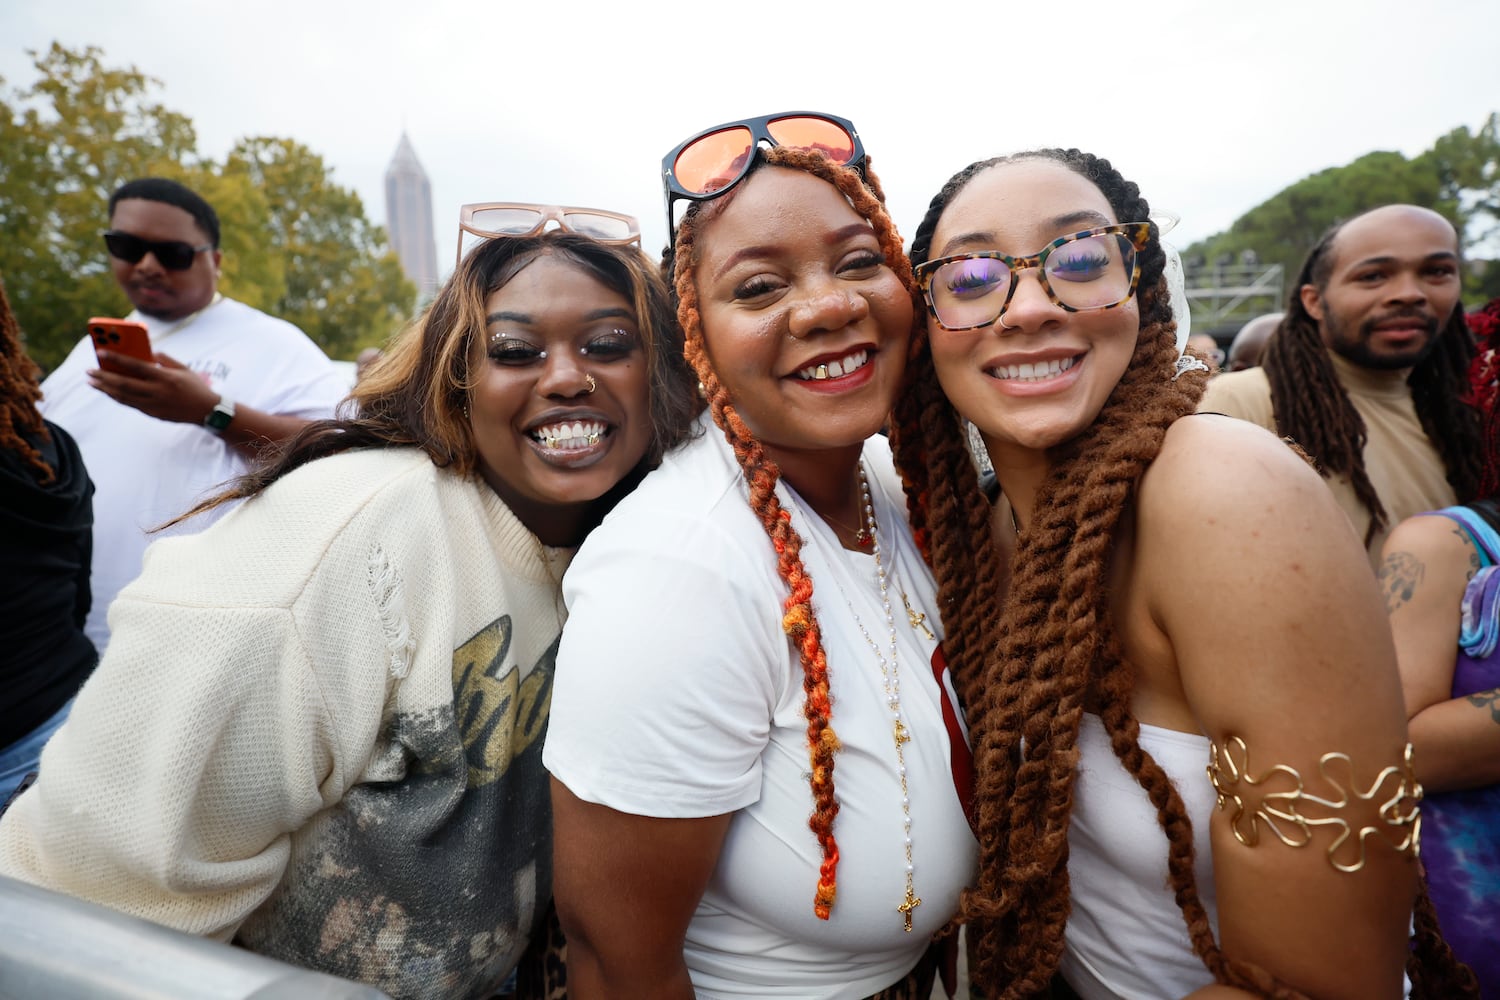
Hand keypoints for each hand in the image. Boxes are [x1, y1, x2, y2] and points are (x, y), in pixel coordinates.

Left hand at [88, 351, 217, 424]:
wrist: (206, 411)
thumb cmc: (195, 386)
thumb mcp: (183, 368)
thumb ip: (164, 359)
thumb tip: (146, 354)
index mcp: (165, 377)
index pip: (135, 366)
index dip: (116, 358)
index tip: (101, 352)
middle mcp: (157, 392)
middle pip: (124, 384)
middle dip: (103, 377)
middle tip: (89, 371)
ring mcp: (154, 404)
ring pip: (123, 396)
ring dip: (105, 389)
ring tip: (92, 382)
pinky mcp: (153, 413)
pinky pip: (130, 404)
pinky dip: (116, 397)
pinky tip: (108, 391)